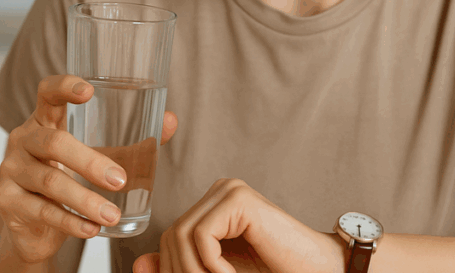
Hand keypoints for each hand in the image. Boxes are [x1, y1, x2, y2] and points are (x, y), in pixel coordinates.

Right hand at [0, 74, 178, 263]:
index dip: (64, 87)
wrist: (36, 223)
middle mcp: (23, 140)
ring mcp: (11, 171)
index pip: (46, 93)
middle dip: (89, 162)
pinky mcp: (7, 202)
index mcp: (45, 120)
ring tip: (112, 214)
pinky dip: (70, 222)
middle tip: (120, 180)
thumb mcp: (100, 155)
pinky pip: (41, 211)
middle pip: (54, 143)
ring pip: (50, 182)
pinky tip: (92, 229)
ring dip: (84, 200)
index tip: (89, 91)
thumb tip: (170, 121)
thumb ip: (134, 140)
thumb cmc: (69, 176)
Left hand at [132, 178, 344, 272]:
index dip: (174, 269)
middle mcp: (221, 190)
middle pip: (172, 235)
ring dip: (195, 271)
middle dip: (182, 271)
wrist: (314, 269)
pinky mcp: (239, 199)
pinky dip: (211, 264)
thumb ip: (180, 267)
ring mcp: (231, 190)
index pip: (171, 236)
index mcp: (213, 205)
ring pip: (183, 235)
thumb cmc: (272, 269)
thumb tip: (139, 263)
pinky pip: (202, 235)